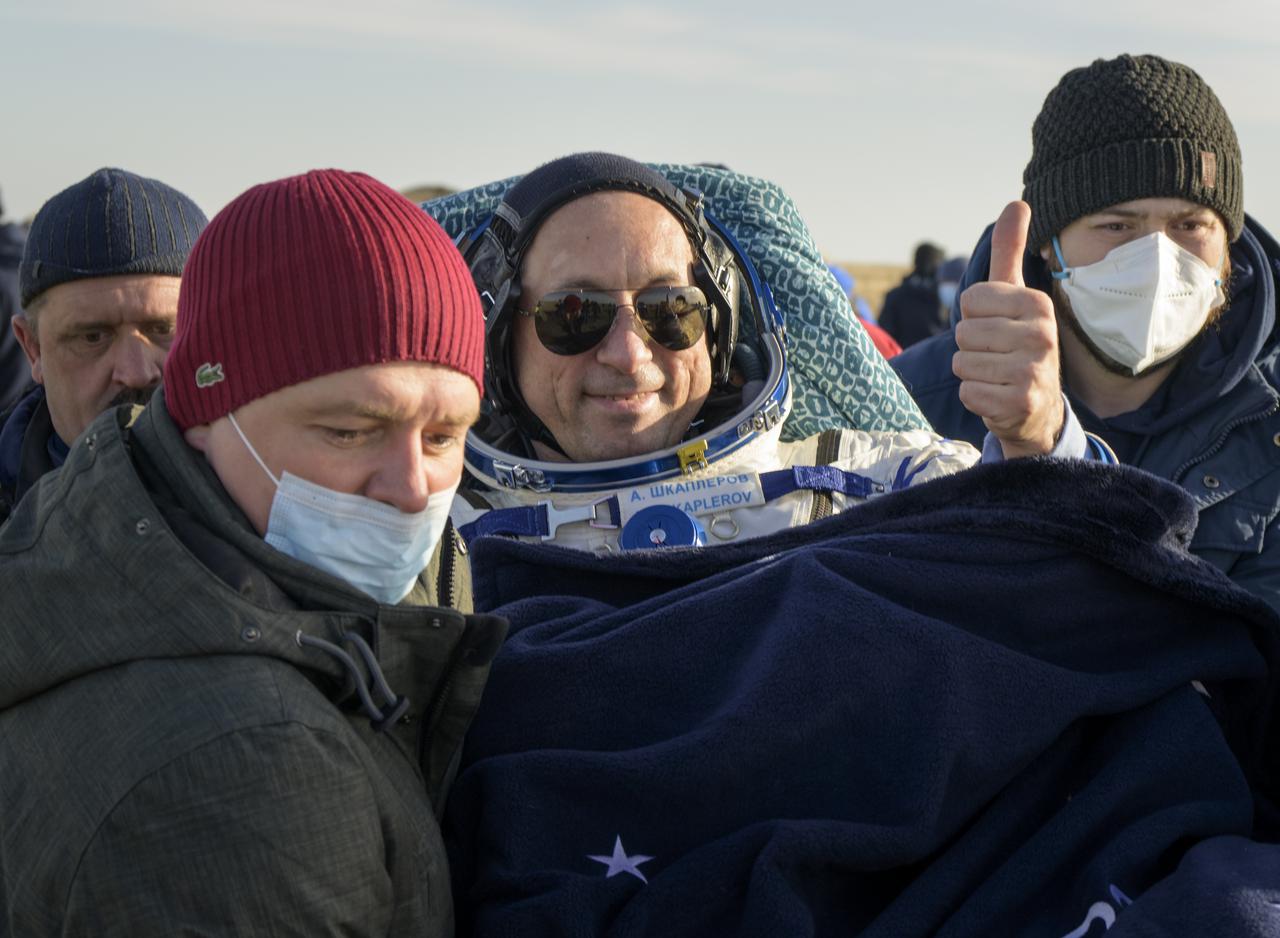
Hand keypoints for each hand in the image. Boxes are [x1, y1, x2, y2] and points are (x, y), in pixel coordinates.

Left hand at [952, 200, 1063, 457]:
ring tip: (997, 374)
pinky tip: (997, 396)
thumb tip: (1017, 202)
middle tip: (997, 356)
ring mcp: (1034, 371)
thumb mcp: (1014, 296)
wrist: (1038, 408)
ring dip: (972, 372)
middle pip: (963, 333)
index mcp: (1037, 304)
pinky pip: (967, 391)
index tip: (997, 327)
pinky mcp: (1020, 402)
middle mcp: (1042, 335)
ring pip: (962, 363)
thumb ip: (1009, 252)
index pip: (969, 301)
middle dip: (971, 347)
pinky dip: (974, 396)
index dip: (973, 317)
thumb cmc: (1018, 343)